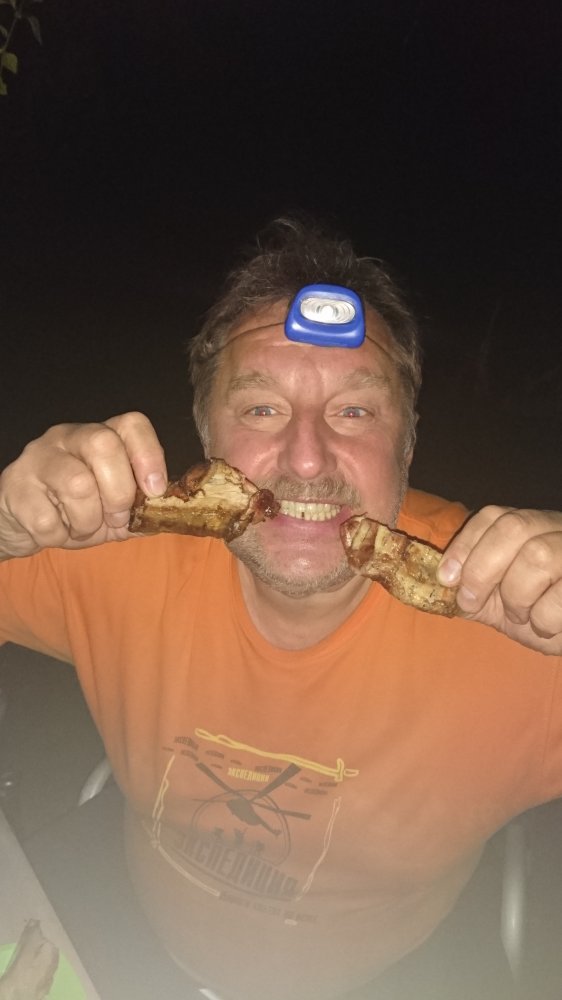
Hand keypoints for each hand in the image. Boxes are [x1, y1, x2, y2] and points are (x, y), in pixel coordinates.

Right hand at [0, 412, 166, 558]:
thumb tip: (175, 514)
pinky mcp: (15, 486)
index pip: (132, 424)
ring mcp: (38, 457)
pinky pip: (48, 518)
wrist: (25, 524)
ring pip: (78, 484)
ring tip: (82, 526)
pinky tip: (56, 531)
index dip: (149, 456)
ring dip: (88, 520)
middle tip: (116, 518)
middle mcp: (68, 436)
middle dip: (119, 492)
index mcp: (100, 436)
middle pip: (104, 445)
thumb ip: (144, 509)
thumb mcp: (116, 509)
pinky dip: (60, 536)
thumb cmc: (77, 511)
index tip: (155, 490)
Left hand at [438, 506, 561, 654]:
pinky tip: (545, 625)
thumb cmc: (537, 613)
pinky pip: (560, 596)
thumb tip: (435, 583)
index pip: (493, 516)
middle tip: (472, 601)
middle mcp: (556, 529)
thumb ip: (470, 588)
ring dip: (516, 595)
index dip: (465, 545)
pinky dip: (543, 618)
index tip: (446, 577)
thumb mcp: (497, 599)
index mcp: (530, 526)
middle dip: (482, 569)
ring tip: (520, 615)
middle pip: (514, 528)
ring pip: (537, 555)